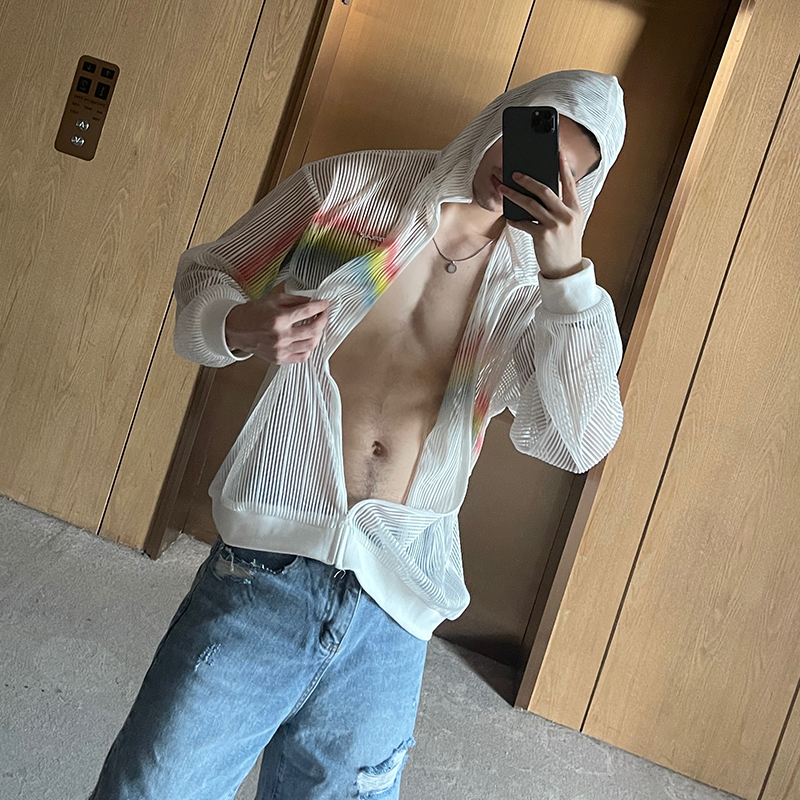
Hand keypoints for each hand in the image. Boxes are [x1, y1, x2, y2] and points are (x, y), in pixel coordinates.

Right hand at [225, 292, 329, 363]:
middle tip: (323, 315)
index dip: (320, 306)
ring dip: (318, 334)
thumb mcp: (273, 300)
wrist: (236, 329)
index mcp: (278, 319)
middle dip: (323, 320)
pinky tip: (307, 340)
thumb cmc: (253, 314)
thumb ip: (295, 300)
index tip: (324, 304)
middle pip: (313, 330)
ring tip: (316, 327)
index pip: (307, 312)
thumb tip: (312, 301)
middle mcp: (280, 336)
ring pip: (311, 345)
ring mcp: (280, 350)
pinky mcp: (279, 359)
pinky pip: (302, 357)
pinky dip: (309, 348)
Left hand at [499, 151, 585, 278]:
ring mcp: (554, 225)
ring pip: (531, 204)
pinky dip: (515, 219)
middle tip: (515, 174)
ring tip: (504, 190)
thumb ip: (563, 207)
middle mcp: (566, 215)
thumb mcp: (572, 224)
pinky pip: (524, 223)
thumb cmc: (566, 245)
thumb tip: (545, 192)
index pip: (570, 183)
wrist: (566, 270)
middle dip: (528, 180)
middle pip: (545, 190)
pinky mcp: (542, 236)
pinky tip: (510, 217)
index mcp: (576, 209)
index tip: (558, 153)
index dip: (563, 167)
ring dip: (515, 196)